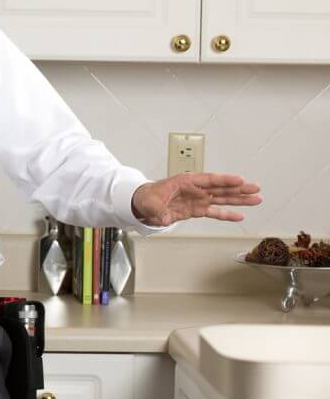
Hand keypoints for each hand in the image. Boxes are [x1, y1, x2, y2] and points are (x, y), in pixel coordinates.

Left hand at [131, 172, 261, 226]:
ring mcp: (197, 199)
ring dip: (238, 200)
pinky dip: (226, 214)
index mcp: (185, 182)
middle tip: (256, 188)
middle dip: (238, 188)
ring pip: (221, 199)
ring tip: (256, 199)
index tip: (240, 180)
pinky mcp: (196, 210)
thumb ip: (158, 210)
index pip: (209, 180)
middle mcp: (195, 189)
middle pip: (220, 188)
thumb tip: (164, 218)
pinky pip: (214, 212)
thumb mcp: (149, 203)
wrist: (142, 203)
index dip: (225, 180)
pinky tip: (240, 216)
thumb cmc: (147, 197)